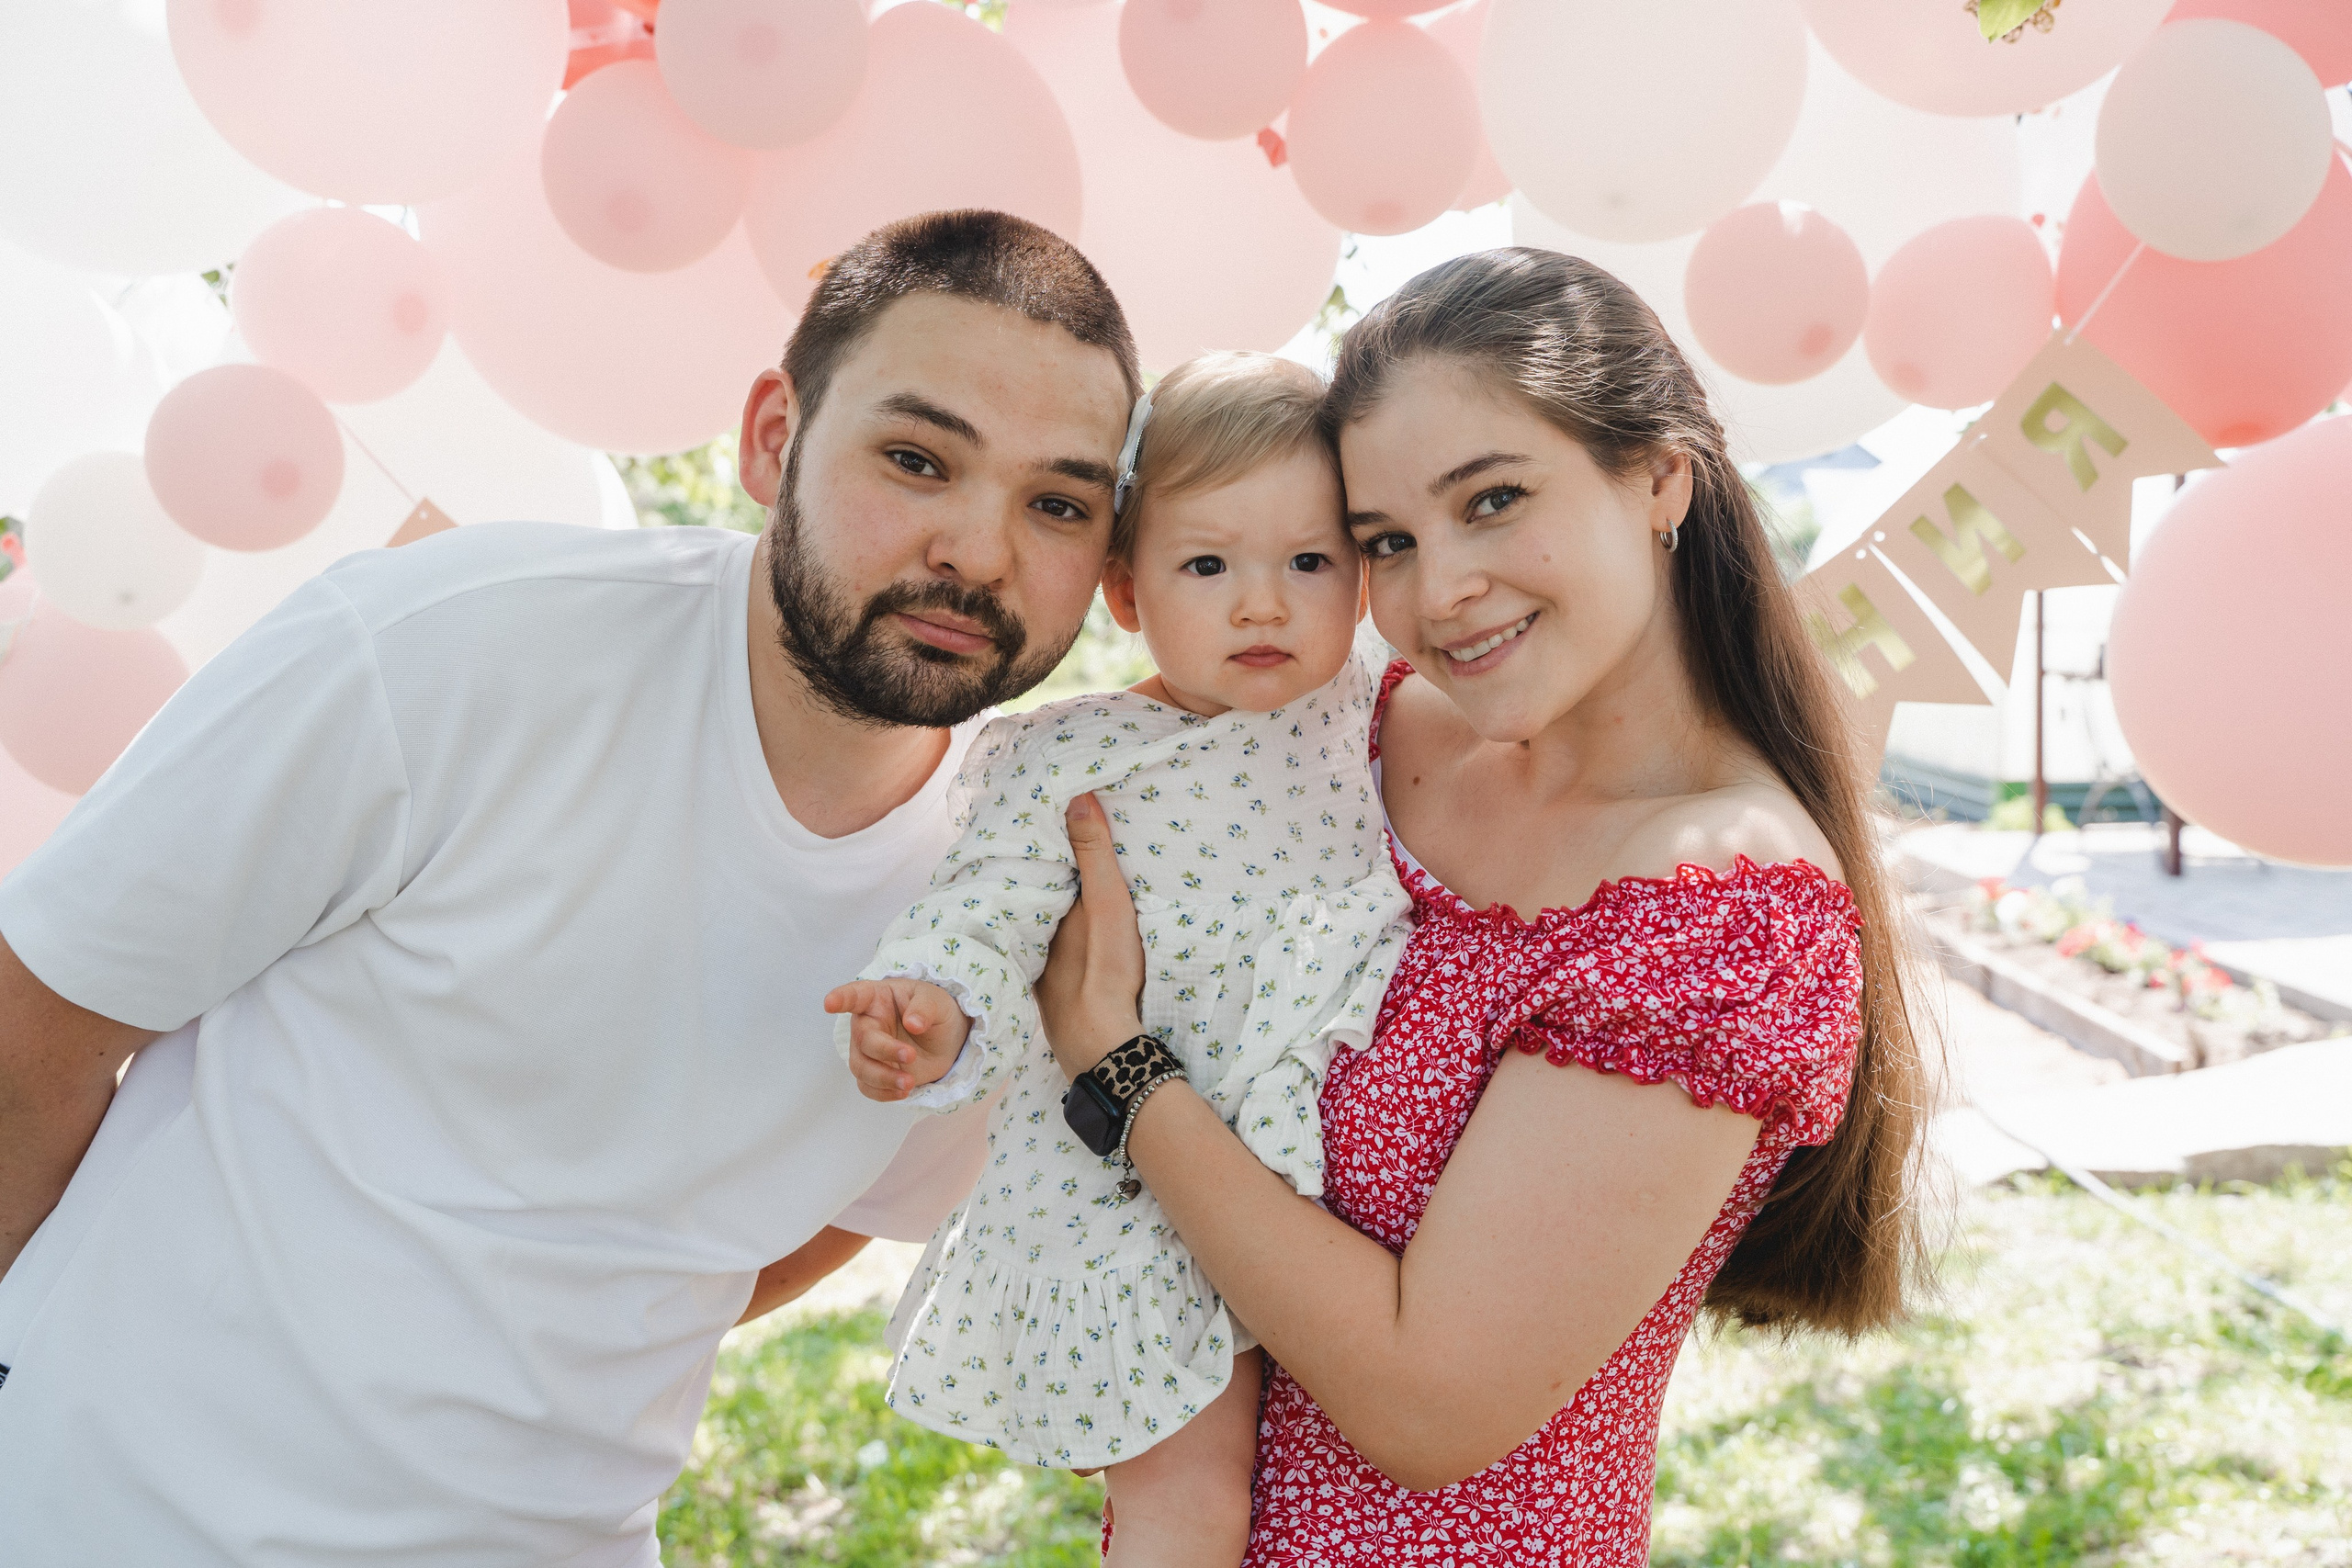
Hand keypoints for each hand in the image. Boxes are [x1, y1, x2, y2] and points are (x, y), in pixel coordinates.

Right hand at [823, 977, 969, 1101]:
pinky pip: (867, 1086)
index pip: (855, 995)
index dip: (841, 999)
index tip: (830, 1003)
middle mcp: (867, 1024)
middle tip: (911, 1055)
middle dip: (884, 1051)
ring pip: (861, 1067)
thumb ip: (925, 1008)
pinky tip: (902, 1092)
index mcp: (877, 999)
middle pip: (862, 1040)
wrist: (948, 1040)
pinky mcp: (877, 1072)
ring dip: (883, 1078)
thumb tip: (912, 1023)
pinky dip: (882, 1093)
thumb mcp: (938, 1001)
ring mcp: (869, 1050)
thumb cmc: (935, 1012)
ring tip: (909, 1083)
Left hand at [1035, 793, 1146, 1080]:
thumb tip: (1076, 795)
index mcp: (1044, 905)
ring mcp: (1039, 959)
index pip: (1038, 861)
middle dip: (1038, 867)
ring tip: (1051, 875)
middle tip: (1044, 836)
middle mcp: (1033, 930)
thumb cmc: (1104, 967)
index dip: (1043, 838)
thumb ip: (1093, 853)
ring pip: (1039, 918)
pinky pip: (1046, 945)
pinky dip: (1050, 930)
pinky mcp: (1051, 984)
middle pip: (1035, 889)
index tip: (1044, 812)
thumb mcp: (1107, 903)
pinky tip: (1060, 931)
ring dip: (1043, 900)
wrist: (1099, 1041)